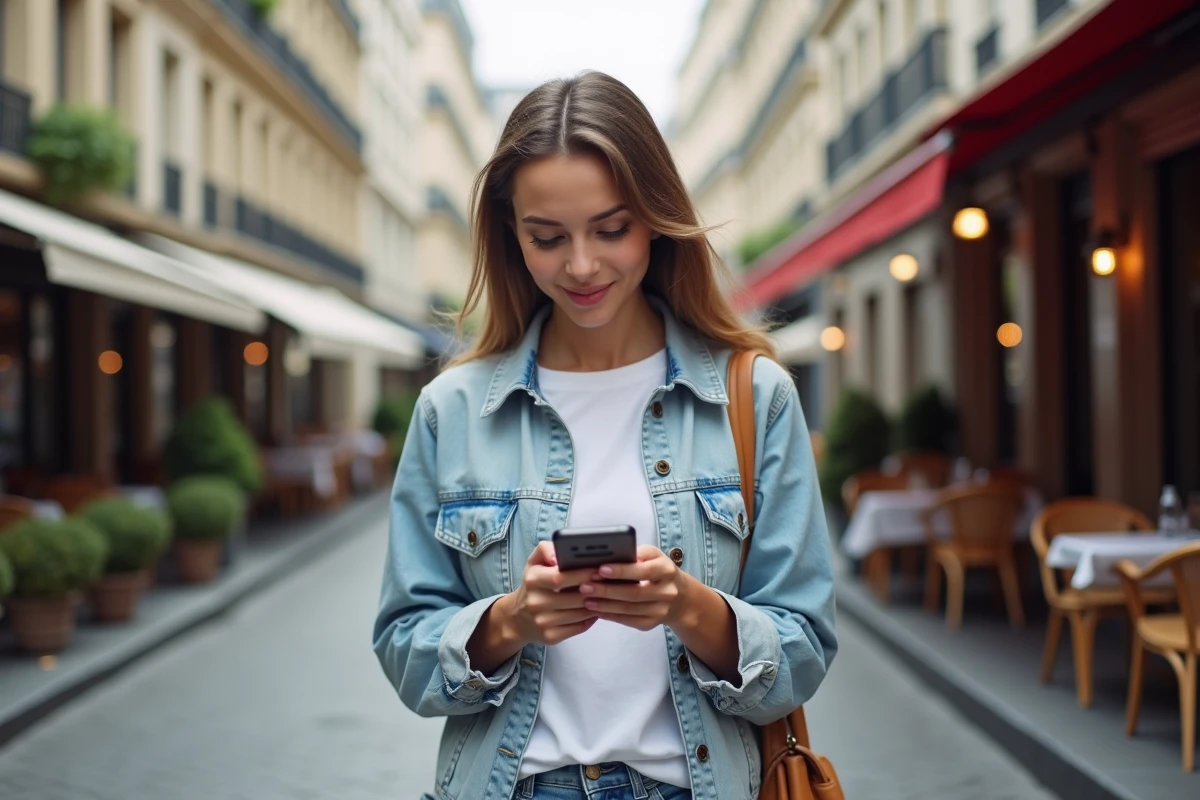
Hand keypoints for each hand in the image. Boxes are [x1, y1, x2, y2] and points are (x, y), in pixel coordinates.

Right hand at [502, 541, 598, 645]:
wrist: (518, 618)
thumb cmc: (533, 585)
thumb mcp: (534, 562)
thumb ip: (546, 549)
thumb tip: (558, 556)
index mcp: (533, 580)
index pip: (560, 577)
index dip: (582, 574)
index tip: (599, 570)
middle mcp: (535, 602)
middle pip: (575, 597)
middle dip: (595, 590)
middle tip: (609, 583)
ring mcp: (543, 622)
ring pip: (580, 613)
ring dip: (596, 604)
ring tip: (605, 595)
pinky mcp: (551, 637)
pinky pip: (579, 627)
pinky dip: (591, 618)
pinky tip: (595, 610)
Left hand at [577, 545, 693, 631]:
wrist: (679, 598)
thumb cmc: (658, 571)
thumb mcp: (653, 556)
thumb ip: (636, 553)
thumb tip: (610, 555)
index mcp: (666, 570)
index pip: (643, 571)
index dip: (621, 571)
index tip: (600, 569)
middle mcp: (667, 592)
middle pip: (634, 593)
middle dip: (607, 590)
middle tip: (585, 586)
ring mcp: (660, 610)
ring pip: (628, 609)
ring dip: (604, 605)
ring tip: (585, 599)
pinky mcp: (651, 623)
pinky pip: (627, 620)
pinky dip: (610, 615)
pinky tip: (596, 610)